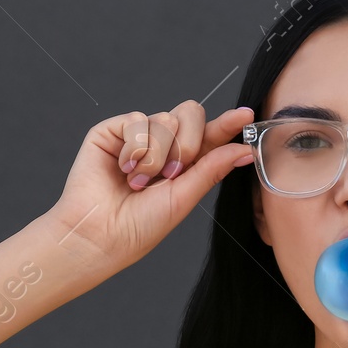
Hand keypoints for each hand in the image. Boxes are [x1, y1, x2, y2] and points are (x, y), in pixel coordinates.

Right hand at [45, 101, 254, 269]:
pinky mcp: (112, 131)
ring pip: (165, 119)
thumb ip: (212, 168)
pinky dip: (134, 149)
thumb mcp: (184, 197)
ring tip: (139, 181)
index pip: (211, 135)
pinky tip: (123, 169)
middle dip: (188, 143)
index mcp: (184, 163)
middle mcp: (163, 145)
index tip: (247, 115)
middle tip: (172, 173)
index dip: (228, 124)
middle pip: (191, 114)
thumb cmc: (140, 225)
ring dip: (156, 155)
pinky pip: (136, 120)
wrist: (100, 233)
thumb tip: (244, 149)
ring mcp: (138, 136)